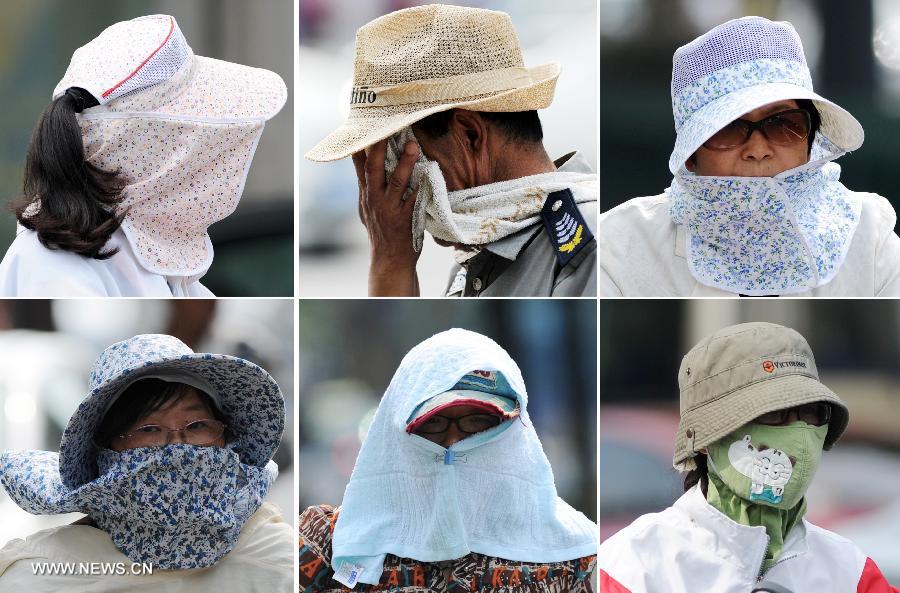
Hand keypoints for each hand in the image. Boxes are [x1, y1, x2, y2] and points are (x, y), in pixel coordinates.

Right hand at [352, 139, 421, 295]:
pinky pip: (415, 199)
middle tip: (386, 127)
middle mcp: (374, 199)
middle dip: (378, 147)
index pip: (358, 165)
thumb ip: (367, 187)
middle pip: (372, 169)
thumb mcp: (367, 208)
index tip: (365, 123)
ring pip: (395, 182)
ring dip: (404, 163)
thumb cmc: (382, 232)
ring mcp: (389, 209)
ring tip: (412, 145)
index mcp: (365, 195)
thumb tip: (363, 163)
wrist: (390, 260)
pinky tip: (428, 173)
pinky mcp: (406, 218)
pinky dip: (421, 186)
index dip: (360, 144)